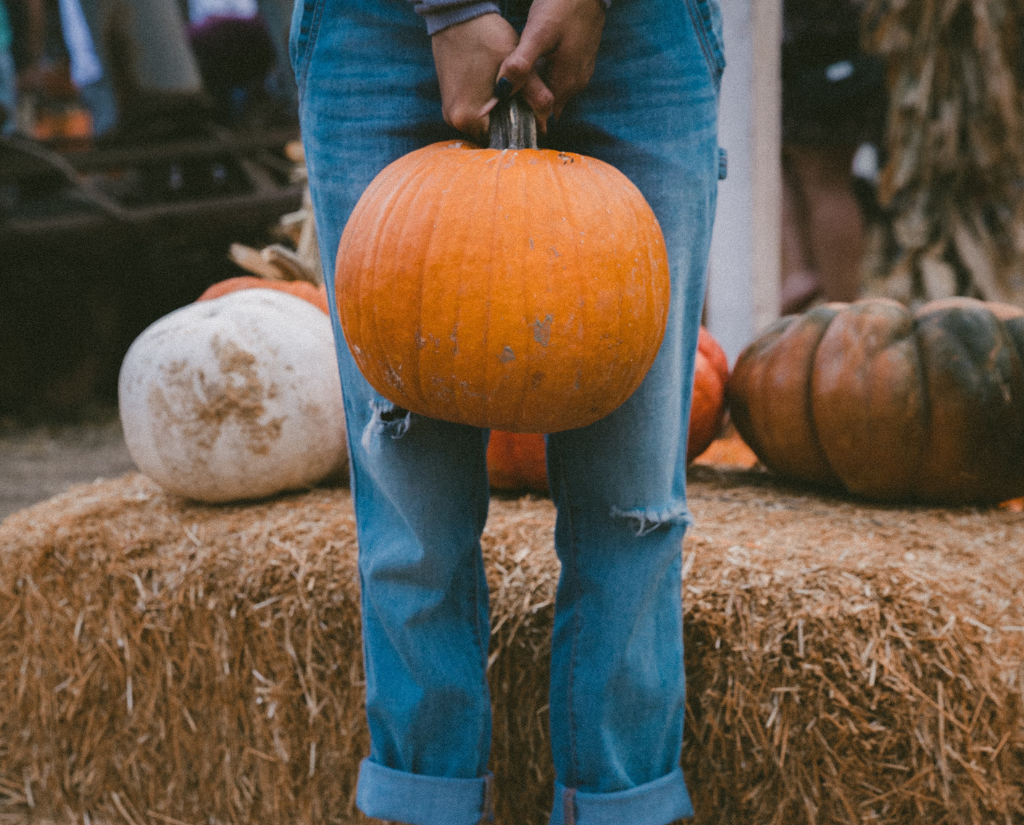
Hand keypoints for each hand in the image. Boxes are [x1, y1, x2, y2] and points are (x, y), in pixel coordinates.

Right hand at [432, 14, 553, 143]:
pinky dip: (488, 107)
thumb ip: (534, 93)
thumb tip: (548, 121)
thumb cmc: (486, 37)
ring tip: (510, 93)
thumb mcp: (515, 64)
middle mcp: (455, 121)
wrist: (458, 17)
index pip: (502, 138)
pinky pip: (475, 114)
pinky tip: (497, 90)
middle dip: (510, 121)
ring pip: (484, 124)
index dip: (520, 128)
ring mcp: (450, 113)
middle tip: (522, 100)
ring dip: (500, 114)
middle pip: (492, 133)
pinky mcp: (450, 104)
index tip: (531, 115)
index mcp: (469, 117)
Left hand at [498, 0, 604, 120]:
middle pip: (546, 108)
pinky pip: (556, 79)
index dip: (521, 119)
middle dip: (525, 107)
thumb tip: (501, 94)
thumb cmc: (562, 6)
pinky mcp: (578, 61)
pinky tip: (528, 67)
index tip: (499, 116)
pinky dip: (541, 79)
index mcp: (565, 84)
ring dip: (532, 93)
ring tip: (509, 85)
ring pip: (551, 94)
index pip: (542, 119)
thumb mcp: (537, 34)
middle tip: (498, 102)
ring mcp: (579, 73)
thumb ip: (521, 64)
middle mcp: (575, 85)